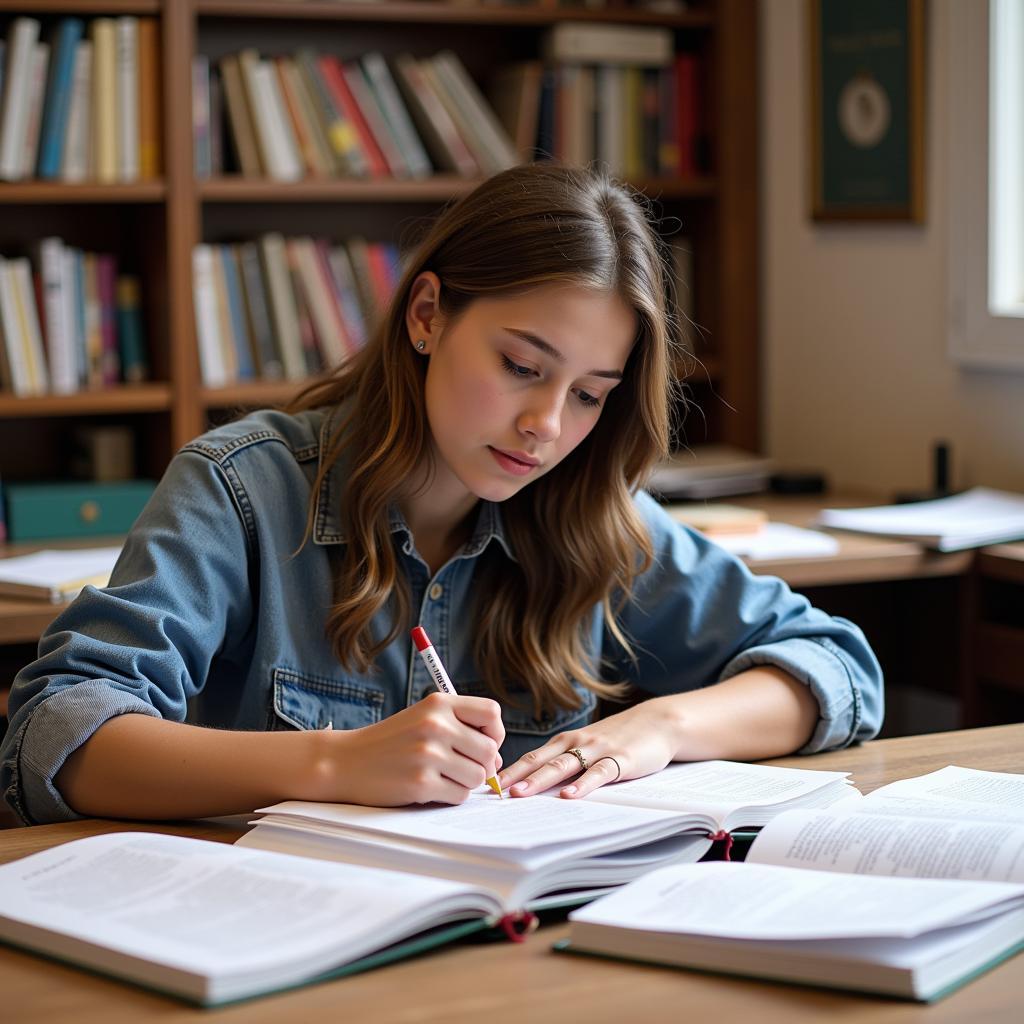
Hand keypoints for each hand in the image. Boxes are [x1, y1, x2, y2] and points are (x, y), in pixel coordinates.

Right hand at [310, 692, 503, 805]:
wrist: (346, 761)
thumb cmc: (390, 741)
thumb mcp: (423, 717)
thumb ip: (460, 728)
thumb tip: (497, 758)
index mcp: (439, 703)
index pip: (492, 713)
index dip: (494, 732)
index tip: (482, 743)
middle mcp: (436, 725)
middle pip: (489, 751)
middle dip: (482, 765)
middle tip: (462, 768)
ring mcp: (428, 754)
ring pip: (478, 777)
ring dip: (466, 782)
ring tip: (443, 777)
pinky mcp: (421, 783)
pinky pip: (460, 796)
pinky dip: (451, 796)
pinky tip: (431, 787)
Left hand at [497, 699, 677, 798]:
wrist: (657, 722)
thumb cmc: (619, 738)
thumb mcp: (588, 746)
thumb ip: (567, 761)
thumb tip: (536, 785)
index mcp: (566, 742)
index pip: (533, 757)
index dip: (511, 771)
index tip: (489, 785)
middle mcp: (577, 743)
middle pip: (541, 760)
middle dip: (516, 776)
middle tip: (494, 791)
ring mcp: (598, 750)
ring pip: (564, 765)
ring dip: (540, 779)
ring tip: (521, 794)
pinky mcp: (620, 760)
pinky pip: (599, 773)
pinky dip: (583, 784)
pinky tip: (570, 794)